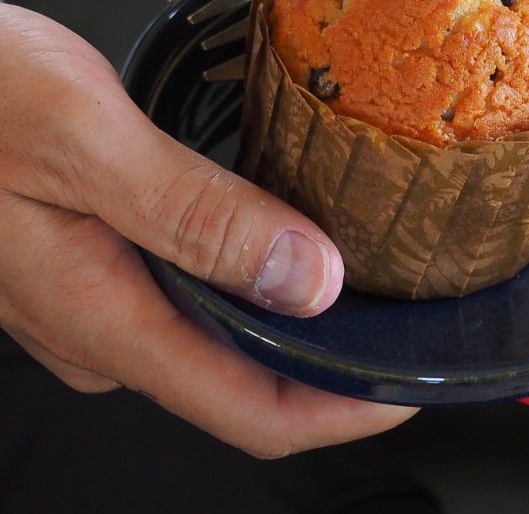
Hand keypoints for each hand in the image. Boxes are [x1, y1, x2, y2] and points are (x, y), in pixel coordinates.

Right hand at [0, 4, 415, 455]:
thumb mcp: (85, 142)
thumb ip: (194, 216)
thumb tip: (309, 283)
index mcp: (103, 315)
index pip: (250, 411)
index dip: (344, 413)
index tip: (414, 388)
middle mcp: (101, 327)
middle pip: (243, 385)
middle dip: (335, 371)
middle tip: (417, 324)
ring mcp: (92, 300)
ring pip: (218, 340)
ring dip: (299, 327)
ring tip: (375, 283)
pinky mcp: (92, 261)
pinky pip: (190, 295)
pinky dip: (254, 281)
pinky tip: (292, 238)